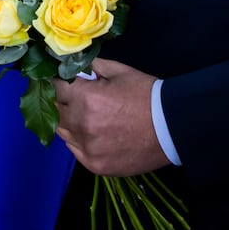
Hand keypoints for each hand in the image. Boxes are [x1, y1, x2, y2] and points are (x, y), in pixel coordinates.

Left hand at [53, 58, 170, 176]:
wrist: (172, 127)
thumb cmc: (145, 95)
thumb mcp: (119, 71)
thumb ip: (90, 66)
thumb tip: (71, 64)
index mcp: (85, 98)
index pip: (56, 87)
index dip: (59, 82)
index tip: (63, 81)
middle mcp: (81, 124)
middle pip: (56, 110)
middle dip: (63, 101)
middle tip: (75, 98)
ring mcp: (87, 148)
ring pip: (62, 131)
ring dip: (68, 122)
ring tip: (84, 116)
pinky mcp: (95, 165)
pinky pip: (74, 150)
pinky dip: (78, 140)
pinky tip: (91, 133)